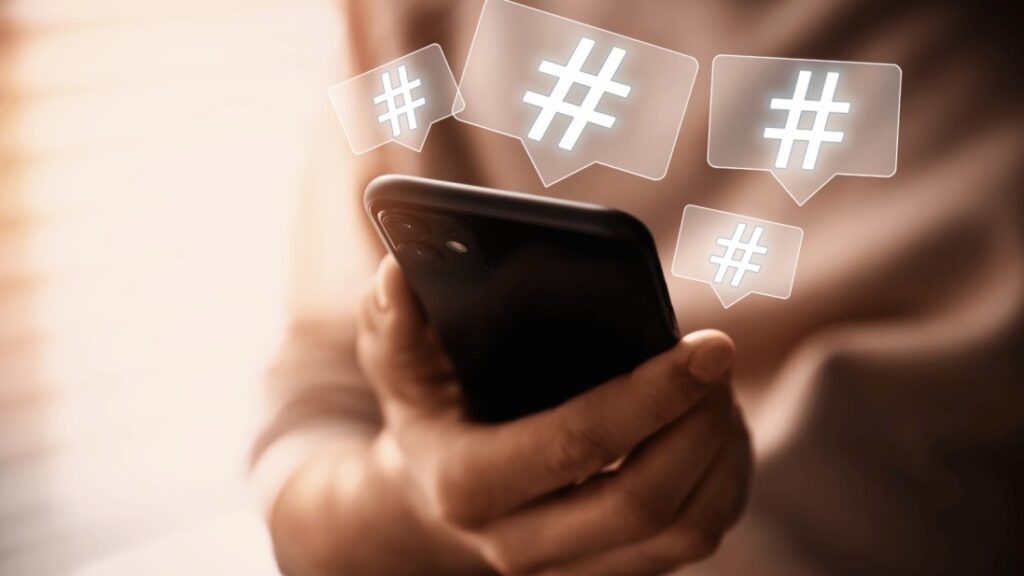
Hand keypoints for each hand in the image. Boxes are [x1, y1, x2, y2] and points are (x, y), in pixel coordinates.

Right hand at [357, 255, 751, 575]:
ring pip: (685, 531)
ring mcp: (571, 567)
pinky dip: (724, 481)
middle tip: (717, 359)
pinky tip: (716, 429)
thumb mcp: (397, 368)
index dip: (650, 394)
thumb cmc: (428, 415)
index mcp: (468, 486)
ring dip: (719, 455)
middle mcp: (521, 543)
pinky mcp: (611, 570)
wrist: (432, 501)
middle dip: (699, 424)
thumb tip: (398, 273)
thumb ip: (392, 323)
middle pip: (645, 501)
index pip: (576, 445)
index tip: (707, 346)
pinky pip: (695, 540)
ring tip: (719, 391)